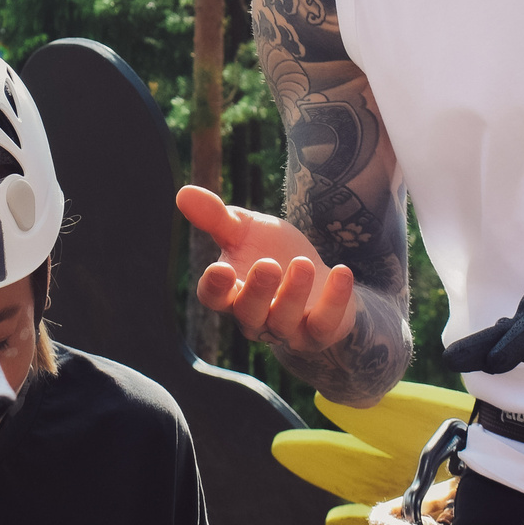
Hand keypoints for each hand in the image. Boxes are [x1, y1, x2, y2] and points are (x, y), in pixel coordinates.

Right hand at [176, 185, 358, 355]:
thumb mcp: (245, 230)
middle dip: (257, 291)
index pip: (213, 298)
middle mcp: (254, 316)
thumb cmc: (271, 252)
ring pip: (283, 322)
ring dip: (293, 294)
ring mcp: (286, 329)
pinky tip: (341, 271)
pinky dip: (334, 301)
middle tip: (268, 264)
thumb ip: (215, 217)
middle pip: (248, 313)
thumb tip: (182, 192)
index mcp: (230, 292)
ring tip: (304, 262)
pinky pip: (323, 325)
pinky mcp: (318, 332)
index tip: (221, 268)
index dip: (215, 287)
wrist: (316, 277)